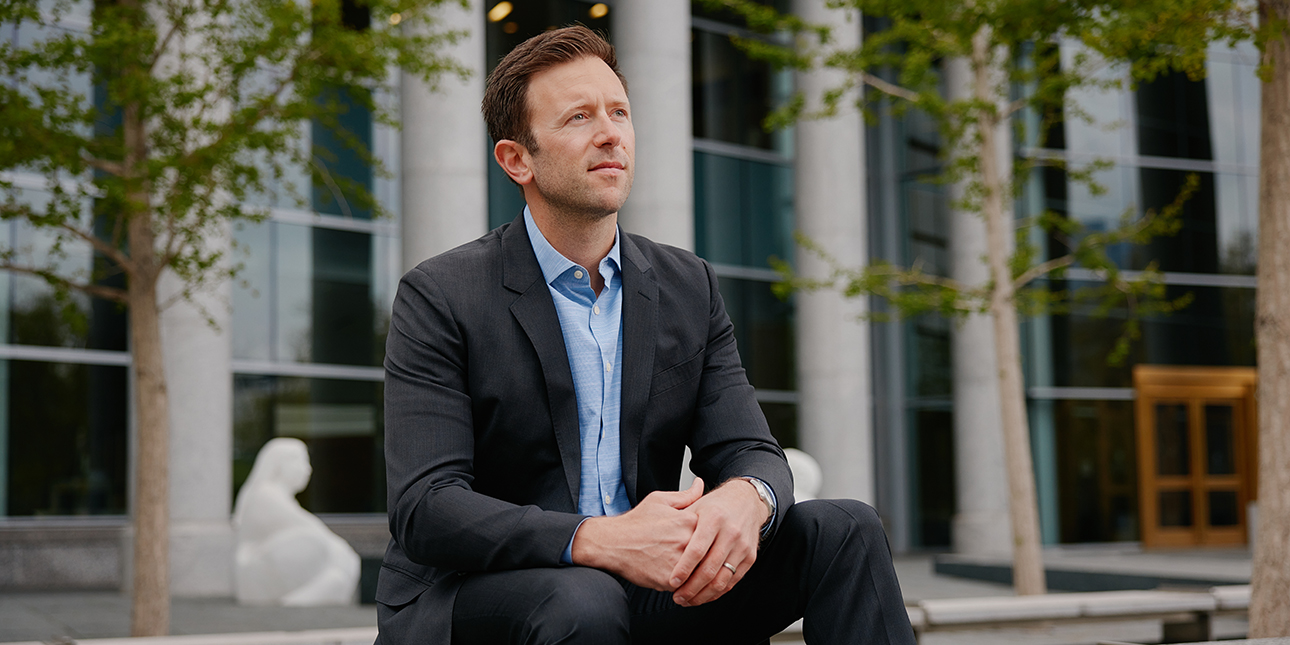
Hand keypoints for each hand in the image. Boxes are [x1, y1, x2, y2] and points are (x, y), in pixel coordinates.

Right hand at [570, 477, 703, 590]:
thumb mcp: (660, 500)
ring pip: (701, 572)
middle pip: (711, 554)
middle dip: (710, 558)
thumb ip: (686, 495)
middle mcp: (686, 541)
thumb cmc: (636, 522)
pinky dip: (688, 586)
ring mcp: (678, 561)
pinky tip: (684, 581)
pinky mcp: (669, 580)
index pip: (714, 532)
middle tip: (708, 560)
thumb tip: (700, 483)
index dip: (713, 538)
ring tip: (695, 572)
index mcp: (689, 520)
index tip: (711, 541)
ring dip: (700, 574)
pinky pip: (687, 586)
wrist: (612, 543)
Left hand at [668, 478, 767, 606]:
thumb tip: (659, 542)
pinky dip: (717, 592)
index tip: (672, 582)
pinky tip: (705, 595)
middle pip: (709, 569)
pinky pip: (733, 581)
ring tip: (689, 600)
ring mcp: (742, 546)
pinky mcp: (750, 557)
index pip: (696, 550)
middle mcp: (730, 532)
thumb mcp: (695, 506)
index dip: (683, 569)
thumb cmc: (716, 505)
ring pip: (722, 579)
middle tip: (678, 597)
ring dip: (703, 595)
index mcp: (714, 518)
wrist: (746, 500)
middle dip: (691, 588)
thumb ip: (679, 523)